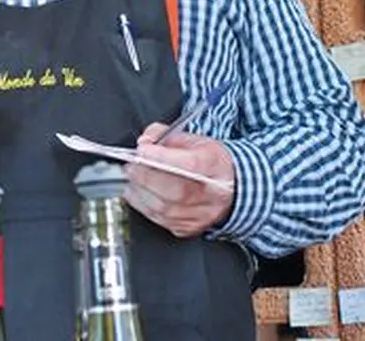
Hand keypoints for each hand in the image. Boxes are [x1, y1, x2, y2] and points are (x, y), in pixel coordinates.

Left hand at [122, 122, 235, 237]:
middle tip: (131, 165)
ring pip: (162, 208)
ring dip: (139, 191)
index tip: (142, 150)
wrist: (234, 188)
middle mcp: (209, 194)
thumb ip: (165, 136)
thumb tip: (145, 140)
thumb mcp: (195, 140)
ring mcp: (199, 215)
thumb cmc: (212, 163)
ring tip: (132, 178)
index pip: (188, 165)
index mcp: (213, 166)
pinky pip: (159, 220)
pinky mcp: (187, 228)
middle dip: (144, 175)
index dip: (161, 157)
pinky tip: (139, 193)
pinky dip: (144, 205)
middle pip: (172, 189)